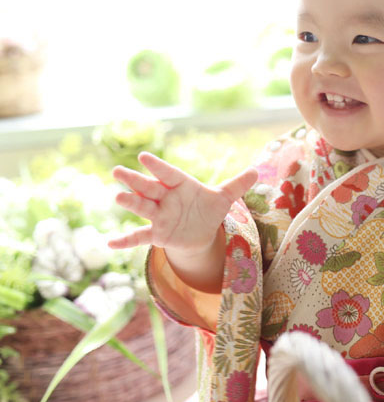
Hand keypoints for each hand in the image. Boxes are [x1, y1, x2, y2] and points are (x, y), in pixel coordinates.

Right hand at [108, 152, 257, 254]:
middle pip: (148, 188)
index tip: (143, 157)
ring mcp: (159, 216)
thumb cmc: (207, 209)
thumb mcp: (223, 198)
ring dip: (131, 203)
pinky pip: (139, 237)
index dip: (158, 166)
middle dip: (135, 181)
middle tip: (117, 172)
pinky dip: (125, 241)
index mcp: (180, 185)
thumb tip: (256, 171)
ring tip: (118, 198)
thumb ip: (237, 185)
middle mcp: (166, 198)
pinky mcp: (157, 234)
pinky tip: (110, 244)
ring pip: (142, 208)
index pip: (169, 173)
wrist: (200, 233)